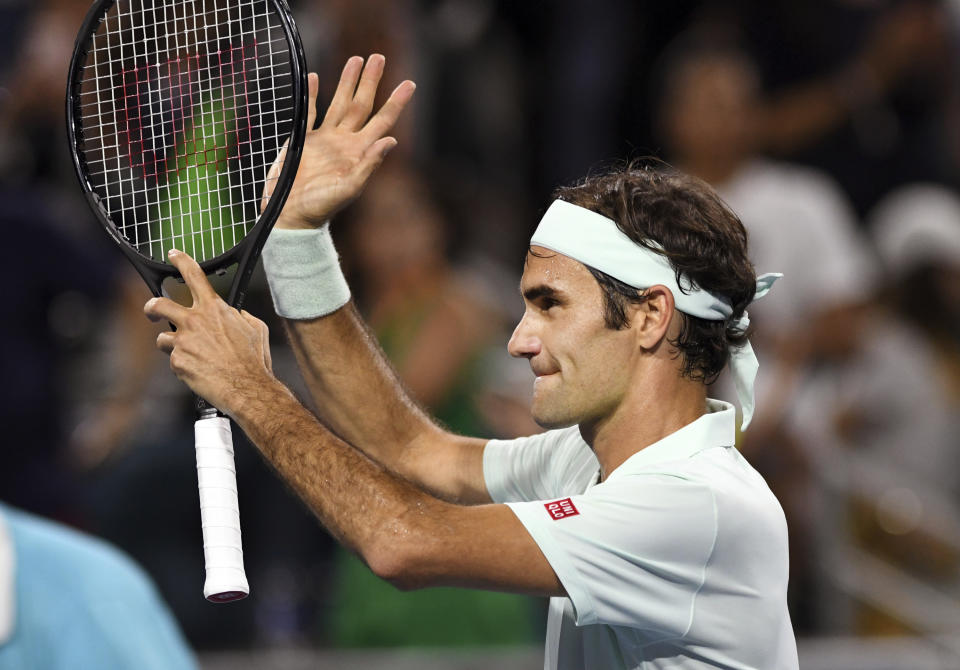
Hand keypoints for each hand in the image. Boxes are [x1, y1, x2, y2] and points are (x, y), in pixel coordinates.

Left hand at [144, 249, 275, 415]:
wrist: (246, 387)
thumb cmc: (252, 361)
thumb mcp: (256, 329)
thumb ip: (241, 317)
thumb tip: (236, 315)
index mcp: (214, 309)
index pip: (193, 275)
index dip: (181, 261)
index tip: (173, 255)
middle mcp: (194, 321)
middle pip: (159, 304)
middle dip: (152, 307)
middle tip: (152, 311)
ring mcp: (183, 342)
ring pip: (163, 339)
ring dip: (172, 346)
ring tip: (189, 355)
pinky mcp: (177, 362)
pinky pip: (173, 361)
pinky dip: (183, 366)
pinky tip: (199, 371)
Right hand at [262, 55, 415, 228]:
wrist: (293, 216)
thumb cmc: (322, 207)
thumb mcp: (349, 189)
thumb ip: (369, 165)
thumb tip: (390, 140)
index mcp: (359, 151)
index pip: (383, 121)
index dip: (396, 102)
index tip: (409, 83)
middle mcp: (345, 141)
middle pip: (362, 104)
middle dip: (370, 81)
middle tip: (379, 57)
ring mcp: (324, 139)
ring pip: (339, 103)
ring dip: (347, 82)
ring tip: (355, 59)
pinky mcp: (303, 140)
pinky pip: (309, 112)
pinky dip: (312, 95)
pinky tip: (314, 78)